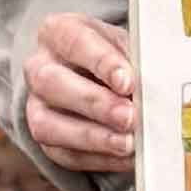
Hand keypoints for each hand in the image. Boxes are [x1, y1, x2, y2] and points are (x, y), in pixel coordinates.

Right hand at [22, 15, 137, 174]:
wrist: (97, 75)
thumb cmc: (114, 55)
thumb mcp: (125, 43)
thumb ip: (135, 58)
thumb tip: (155, 82)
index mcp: (58, 32)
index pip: (74, 41)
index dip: (101, 62)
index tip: (127, 82)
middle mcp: (38, 67)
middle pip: (53, 83)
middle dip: (95, 103)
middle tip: (129, 117)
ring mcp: (35, 105)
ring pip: (48, 125)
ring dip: (92, 137)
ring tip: (127, 144)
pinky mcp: (44, 138)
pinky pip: (62, 154)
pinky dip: (96, 158)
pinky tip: (124, 157)